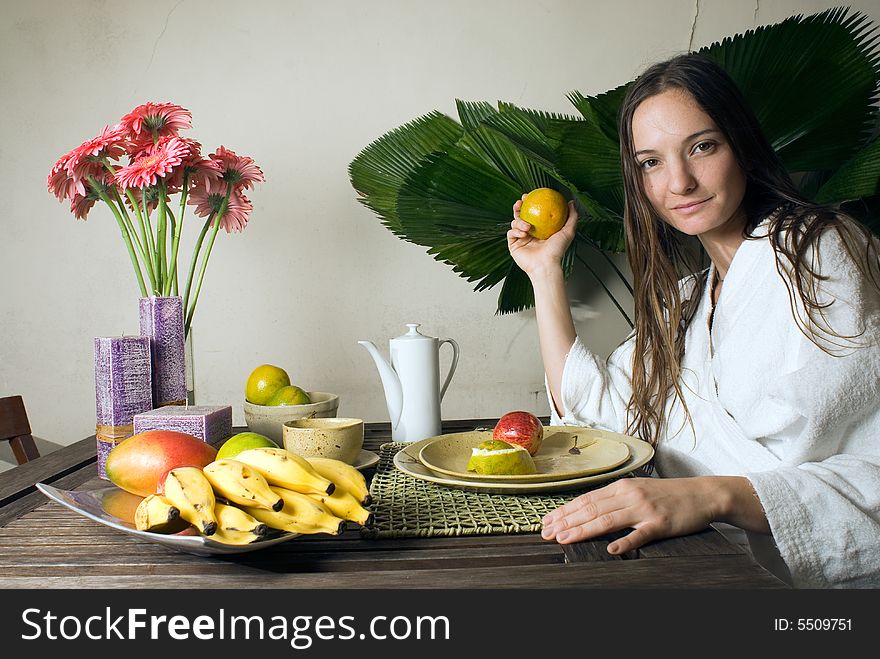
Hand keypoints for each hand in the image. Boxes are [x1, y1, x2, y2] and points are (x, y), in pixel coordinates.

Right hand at [507, 195, 577, 278]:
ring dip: (519, 221)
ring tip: (527, 226)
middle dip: (518, 207)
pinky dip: (515, 231)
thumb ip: (572, 216)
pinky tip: (523, 233)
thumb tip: (571, 202)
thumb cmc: (557, 251)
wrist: (546, 265)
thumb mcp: (568, 231)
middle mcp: (529, 232)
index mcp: (540, 228)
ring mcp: (520, 238)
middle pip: (520, 215)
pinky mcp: (513, 245)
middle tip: (521, 202)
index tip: (530, 195)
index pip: (533, 212)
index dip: (529, 202)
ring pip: (514, 223)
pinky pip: (511, 233)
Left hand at [541, 477, 717, 554]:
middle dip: (566, 521)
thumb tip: (588, 511)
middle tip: (546, 533)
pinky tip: (611, 549)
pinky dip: (625, 542)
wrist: (702, 494)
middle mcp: (629, 495)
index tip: (547, 521)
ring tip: (564, 539)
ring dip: (583, 530)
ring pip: (607, 520)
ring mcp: (644, 509)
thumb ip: (615, 500)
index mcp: (622, 487)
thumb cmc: (668, 495)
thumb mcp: (638, 491)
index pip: (586, 500)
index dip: (565, 511)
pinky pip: (640, 534)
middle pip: (591, 509)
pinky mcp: (660, 524)